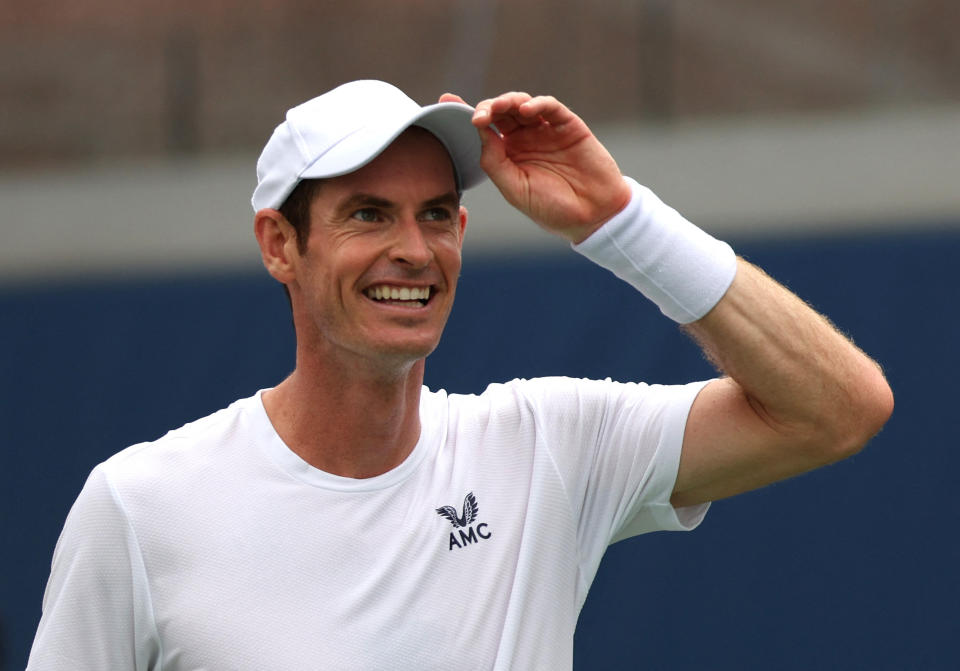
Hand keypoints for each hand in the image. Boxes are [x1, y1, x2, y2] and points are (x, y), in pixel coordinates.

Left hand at [440, 92, 631, 243]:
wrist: (593, 216)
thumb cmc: (552, 208)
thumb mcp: (515, 189)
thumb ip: (494, 162)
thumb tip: (479, 131)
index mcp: (508, 154)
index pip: (484, 128)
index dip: (466, 111)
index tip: (446, 99)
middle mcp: (525, 138)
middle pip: (501, 111)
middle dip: (488, 108)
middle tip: (481, 116)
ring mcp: (546, 130)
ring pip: (522, 104)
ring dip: (508, 101)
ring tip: (500, 108)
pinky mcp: (568, 125)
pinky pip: (550, 107)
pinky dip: (537, 103)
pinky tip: (527, 110)